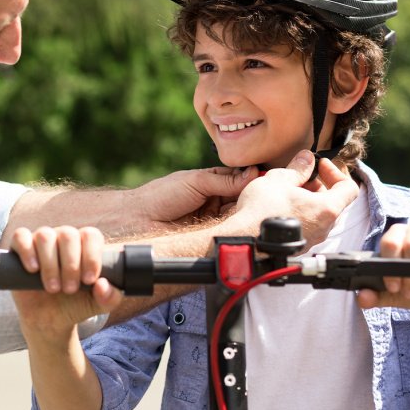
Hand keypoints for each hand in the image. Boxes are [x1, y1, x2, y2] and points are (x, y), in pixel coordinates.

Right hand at [8, 226, 123, 339]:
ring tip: (53, 288)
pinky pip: (21, 236)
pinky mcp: (19, 249)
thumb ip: (110, 297)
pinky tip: (33, 270)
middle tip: (70, 289)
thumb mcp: (99, 305)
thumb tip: (102, 284)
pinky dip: (27, 250)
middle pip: (68, 234)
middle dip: (71, 264)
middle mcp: (63, 238)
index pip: (91, 235)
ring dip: (51, 264)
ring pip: (45, 236)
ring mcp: (40, 241)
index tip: (89, 280)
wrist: (49, 320)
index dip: (91, 256)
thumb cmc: (75, 305)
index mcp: (85, 244)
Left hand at [125, 166, 257, 230]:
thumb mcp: (196, 181)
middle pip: (243, 198)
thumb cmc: (161, 195)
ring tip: (258, 209)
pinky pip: (229, 230)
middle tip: (268, 196)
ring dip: (248, 212)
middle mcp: (215, 200)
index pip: (240, 179)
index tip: (270, 180)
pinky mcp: (210, 235)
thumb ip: (224, 180)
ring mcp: (213, 219)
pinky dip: (238, 227)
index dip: (254, 180)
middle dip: (254, 197)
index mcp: (212, 183)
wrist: (139, 219)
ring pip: (239, 215)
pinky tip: (246, 223)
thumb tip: (252, 174)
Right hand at [222, 152, 358, 246]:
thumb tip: (307, 158)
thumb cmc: (261, 210)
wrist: (243, 240)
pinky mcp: (298, 246)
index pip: (349, 188)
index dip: (336, 172)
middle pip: (333, 202)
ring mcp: (312, 239)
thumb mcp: (279, 179)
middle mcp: (324, 227)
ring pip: (318, 215)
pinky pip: (307, 226)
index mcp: (326, 209)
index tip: (320, 166)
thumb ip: (298, 168)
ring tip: (287, 191)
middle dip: (319, 185)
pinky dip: (300, 213)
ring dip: (308, 200)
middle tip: (300, 176)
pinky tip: (280, 206)